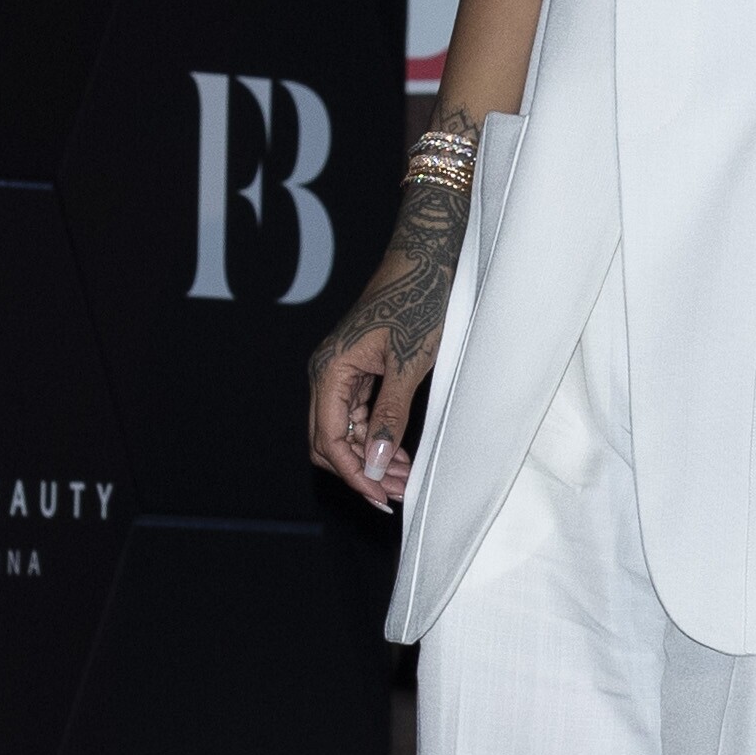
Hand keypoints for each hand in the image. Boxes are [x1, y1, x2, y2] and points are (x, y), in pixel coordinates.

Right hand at [305, 173, 471, 512]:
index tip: (381, 498)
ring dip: (369, 456)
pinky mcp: (360, 366)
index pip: (328, 440)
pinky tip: (401, 452)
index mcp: (330, 370)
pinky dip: (376, 435)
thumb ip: (391, 417)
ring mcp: (342, 368)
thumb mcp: (411, 365)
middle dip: (358, 470)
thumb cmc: (420, 300)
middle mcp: (327, 371)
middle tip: (394, 494)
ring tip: (403, 478)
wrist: (428, 256)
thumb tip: (375, 462)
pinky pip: (359, 412)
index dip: (353, 474)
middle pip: (327, 440)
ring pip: (344, 428)